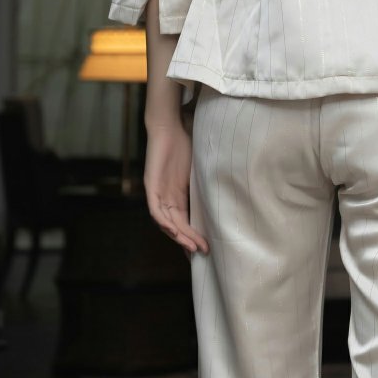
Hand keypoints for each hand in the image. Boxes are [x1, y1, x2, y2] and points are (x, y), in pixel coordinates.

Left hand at [143, 113, 209, 255]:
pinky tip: (173, 230)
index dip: (194, 236)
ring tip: (192, 246)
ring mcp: (158, 192)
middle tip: (203, 251)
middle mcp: (166, 197)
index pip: (184, 222)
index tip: (205, 249)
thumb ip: (205, 184)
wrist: (171, 126)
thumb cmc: (185, 143)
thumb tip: (226, 194)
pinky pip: (155, 209)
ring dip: (179, 235)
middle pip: (176, 226)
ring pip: (166, 222)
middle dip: (189, 240)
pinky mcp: (151, 185)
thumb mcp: (199, 170)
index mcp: (177, 195)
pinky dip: (163, 221)